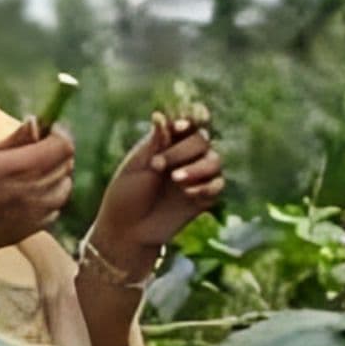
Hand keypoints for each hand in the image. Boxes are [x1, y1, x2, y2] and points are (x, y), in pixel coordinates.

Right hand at [0, 118, 74, 268]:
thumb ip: (12, 141)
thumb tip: (35, 122)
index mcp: (13, 169)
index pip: (61, 148)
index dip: (60, 134)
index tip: (48, 129)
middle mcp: (28, 193)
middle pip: (66, 166)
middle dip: (58, 151)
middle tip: (40, 145)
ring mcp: (32, 216)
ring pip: (65, 189)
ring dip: (58, 175)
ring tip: (37, 169)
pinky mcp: (28, 232)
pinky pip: (55, 210)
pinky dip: (51, 198)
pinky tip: (32, 193)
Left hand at [87, 111, 223, 278]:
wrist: (128, 230)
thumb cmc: (127, 193)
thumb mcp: (137, 166)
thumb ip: (154, 143)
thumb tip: (160, 115)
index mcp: (169, 142)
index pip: (190, 121)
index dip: (191, 119)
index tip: (178, 128)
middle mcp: (187, 156)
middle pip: (202, 139)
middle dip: (182, 150)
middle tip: (157, 165)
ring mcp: (198, 176)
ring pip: (215, 161)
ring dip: (197, 168)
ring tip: (175, 179)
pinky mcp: (205, 197)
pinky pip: (218, 185)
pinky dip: (205, 187)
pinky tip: (187, 194)